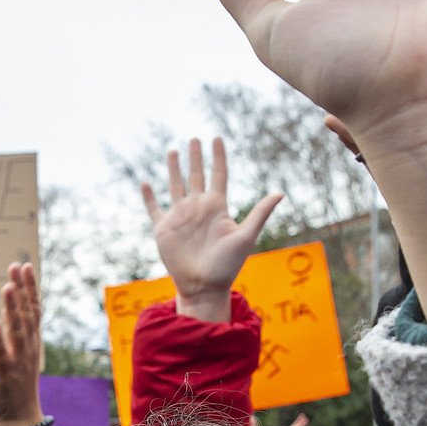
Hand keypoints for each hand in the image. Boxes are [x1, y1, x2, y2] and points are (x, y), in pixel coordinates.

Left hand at [0, 261, 46, 425]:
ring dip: (13, 308)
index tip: (24, 266)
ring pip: (17, 330)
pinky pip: (2, 355)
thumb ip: (16, 330)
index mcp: (32, 341)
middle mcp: (29, 347)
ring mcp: (19, 361)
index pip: (32, 308)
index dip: (29, 287)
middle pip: (27, 313)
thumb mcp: (19, 352)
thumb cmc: (18, 384)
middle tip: (16, 267)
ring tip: (7, 287)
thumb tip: (10, 306)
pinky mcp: (7, 375)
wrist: (21, 418)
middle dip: (22, 289)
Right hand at [141, 139, 280, 322]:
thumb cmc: (227, 265)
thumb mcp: (245, 236)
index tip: (217, 138)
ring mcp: (180, 217)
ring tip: (173, 151)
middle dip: (195, 157)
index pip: (218, 174)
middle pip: (196, 176)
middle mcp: (198, 208)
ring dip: (174, 169)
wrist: (204, 287)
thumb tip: (281, 193)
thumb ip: (260, 213)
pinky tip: (145, 183)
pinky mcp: (164, 229)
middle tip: (195, 139)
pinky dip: (148, 197)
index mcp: (217, 207)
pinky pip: (154, 209)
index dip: (217, 157)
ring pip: (175, 186)